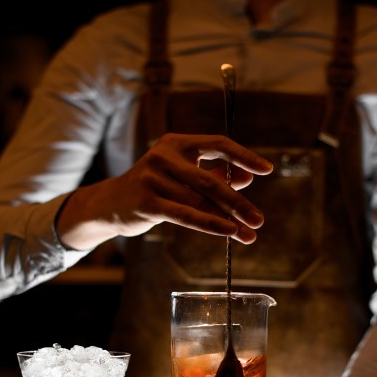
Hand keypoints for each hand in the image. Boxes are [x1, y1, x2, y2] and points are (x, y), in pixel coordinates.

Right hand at [56, 132, 272, 250]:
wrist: (109, 204)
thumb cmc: (153, 188)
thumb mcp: (181, 176)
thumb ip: (211, 175)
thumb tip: (245, 179)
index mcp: (176, 143)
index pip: (217, 143)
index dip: (243, 157)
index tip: (267, 170)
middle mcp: (164, 156)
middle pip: (211, 179)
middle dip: (239, 202)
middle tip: (259, 219)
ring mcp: (153, 178)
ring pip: (200, 202)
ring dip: (228, 220)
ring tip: (249, 234)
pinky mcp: (147, 202)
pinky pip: (186, 215)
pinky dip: (210, 224)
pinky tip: (229, 232)